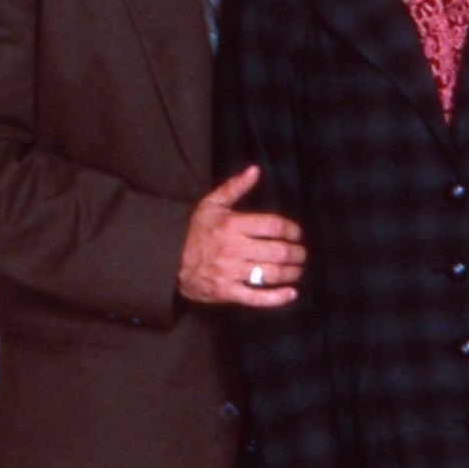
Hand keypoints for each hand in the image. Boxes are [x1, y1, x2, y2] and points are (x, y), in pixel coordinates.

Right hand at [179, 165, 304, 306]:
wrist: (167, 259)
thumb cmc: (193, 231)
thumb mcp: (211, 204)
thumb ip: (235, 187)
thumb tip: (255, 170)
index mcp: (232, 225)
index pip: (274, 226)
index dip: (292, 231)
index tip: (296, 234)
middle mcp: (233, 248)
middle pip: (278, 251)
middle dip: (296, 253)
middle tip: (301, 254)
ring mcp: (230, 271)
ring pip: (272, 273)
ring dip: (291, 272)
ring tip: (296, 270)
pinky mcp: (227, 291)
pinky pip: (258, 297)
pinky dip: (278, 297)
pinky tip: (291, 293)